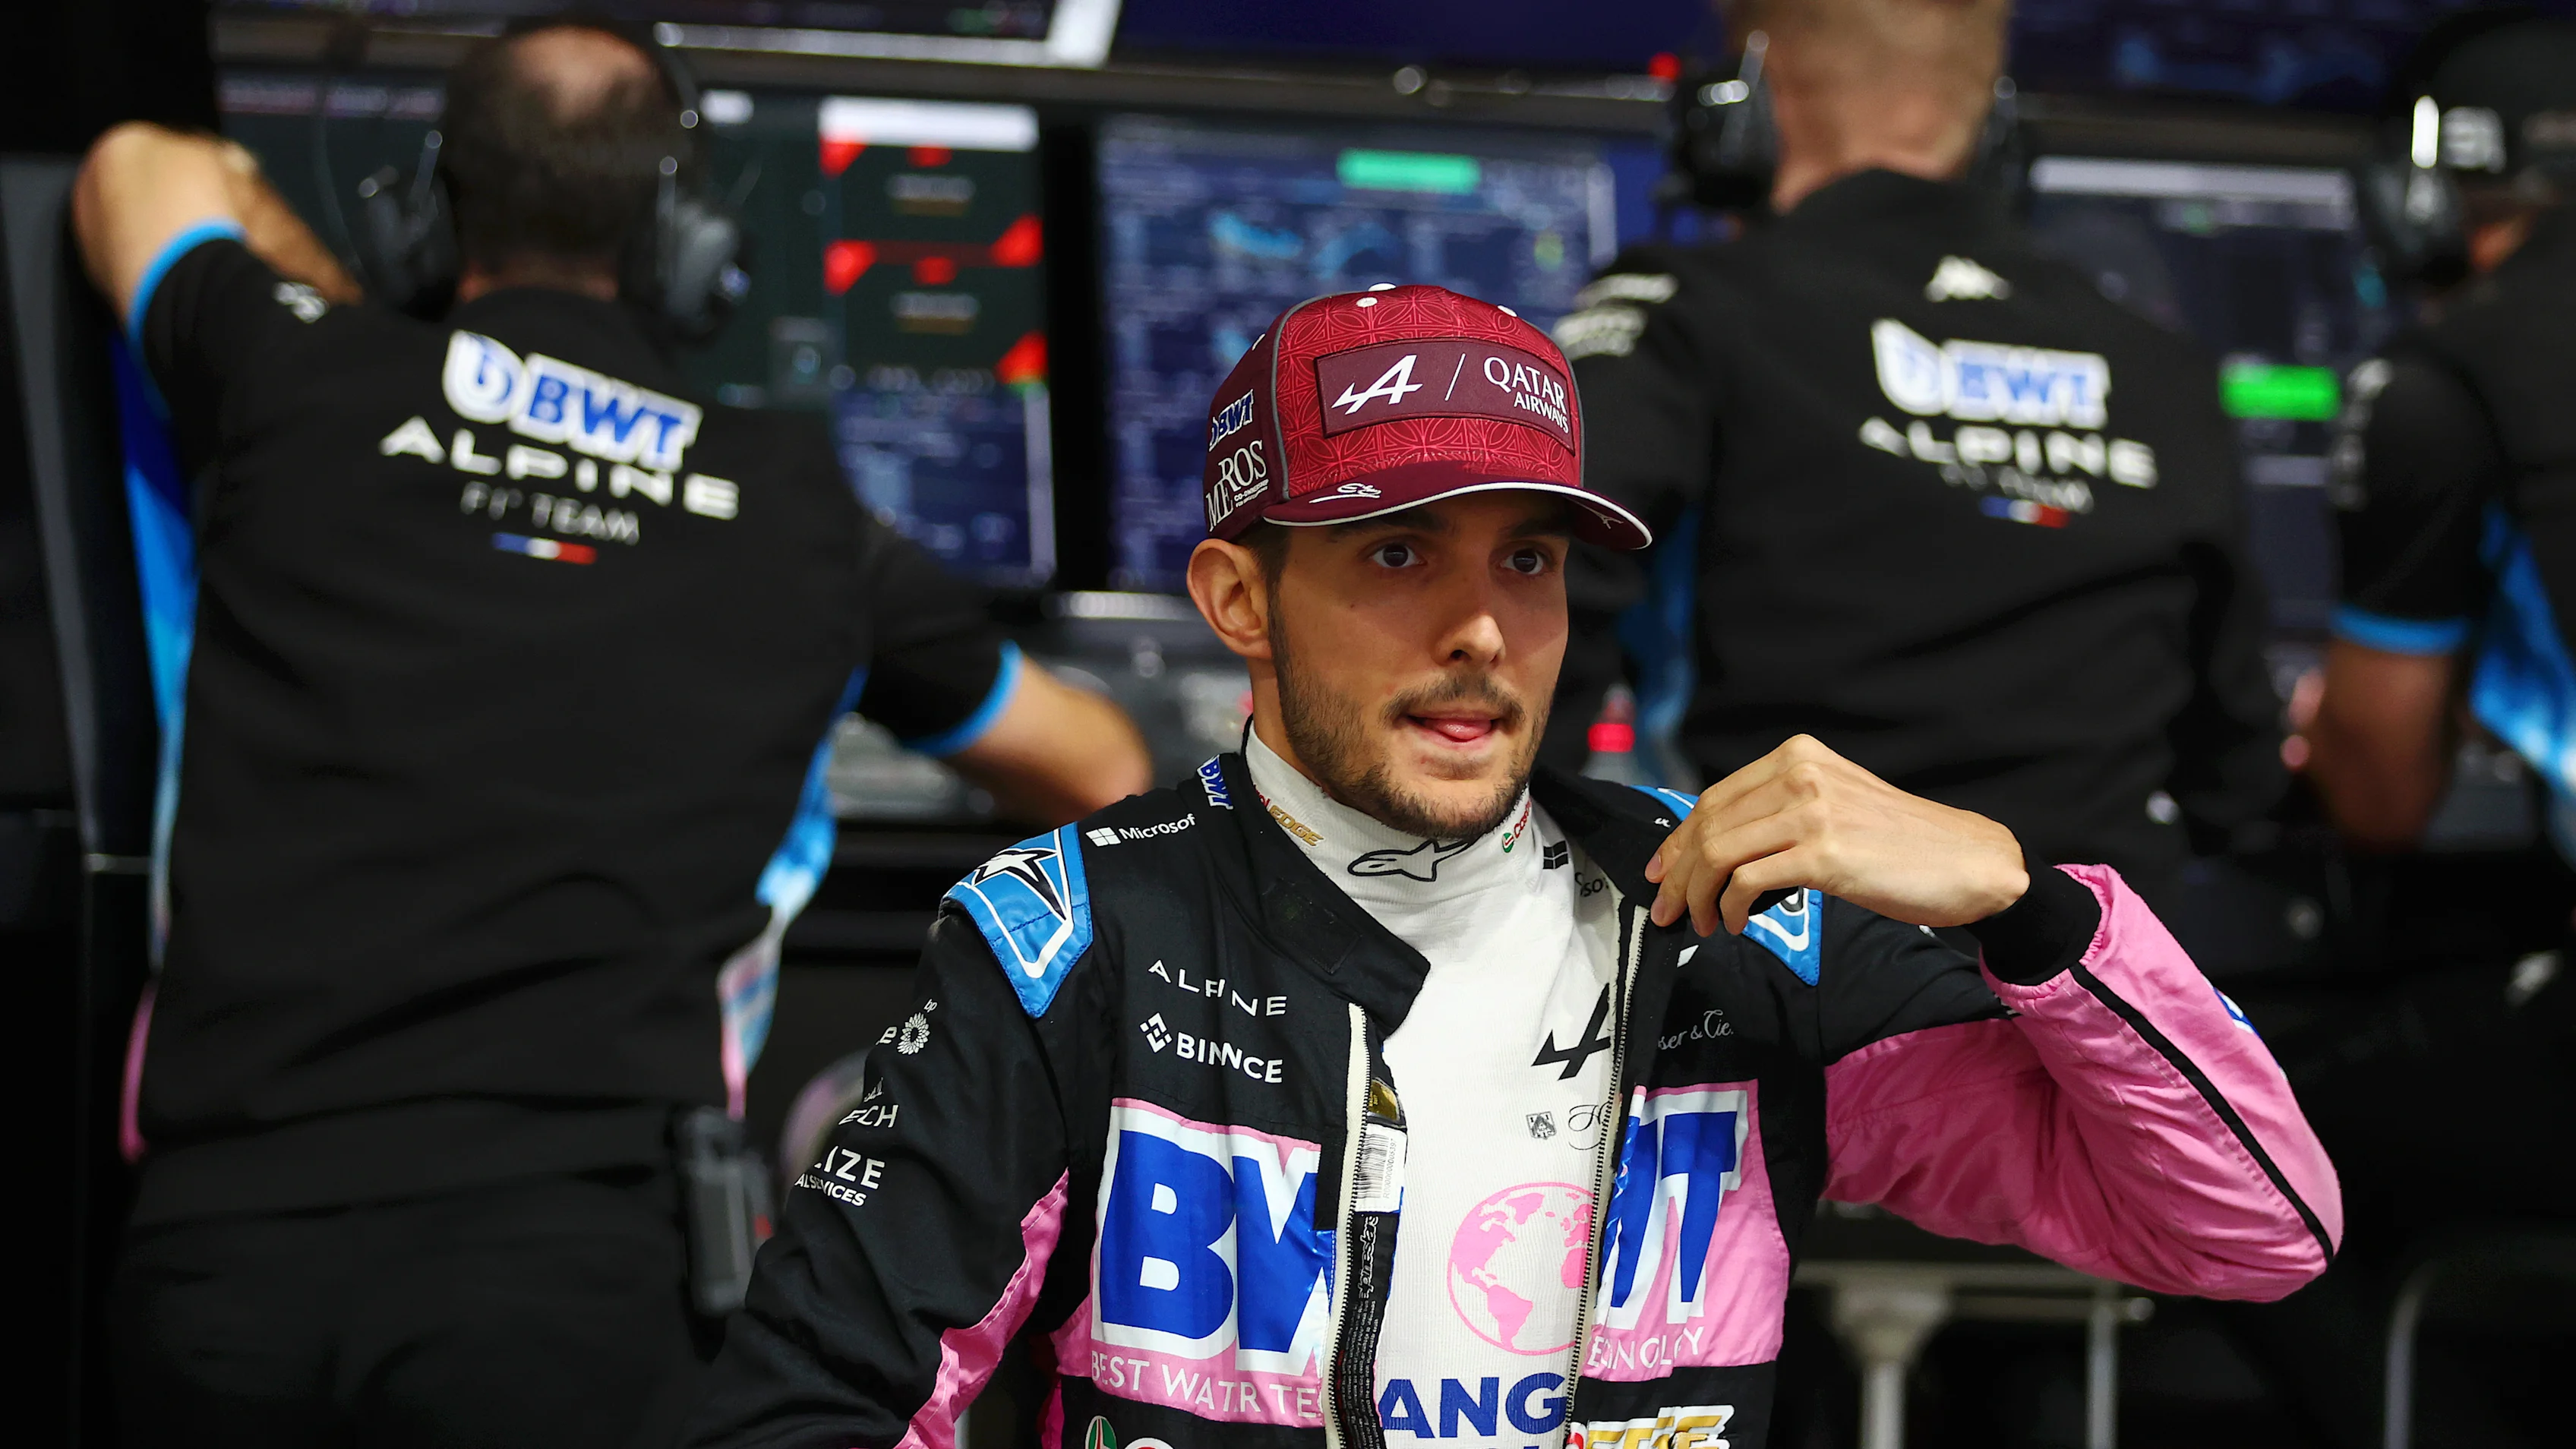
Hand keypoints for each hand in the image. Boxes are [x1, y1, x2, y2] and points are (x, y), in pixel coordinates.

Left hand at [1645, 735, 2028, 935]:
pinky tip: (1738, 925)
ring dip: (1699, 896)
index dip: (1679, 839)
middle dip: (1678, 873)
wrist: (1969, 861)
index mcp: (1798, 757)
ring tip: (1702, 924)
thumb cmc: (1900, 843)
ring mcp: (1813, 811)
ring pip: (1721, 853)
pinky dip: (1732, 908)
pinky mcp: (1825, 853)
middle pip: (1709, 825)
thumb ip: (1781, 811)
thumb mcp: (1834, 805)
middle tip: (1668, 910)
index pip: (1715, 798)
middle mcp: (1800, 774)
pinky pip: (1750, 881)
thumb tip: (1719, 848)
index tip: (1663, 872)